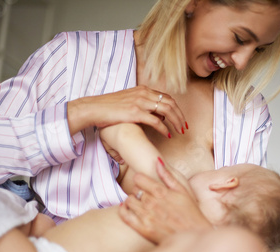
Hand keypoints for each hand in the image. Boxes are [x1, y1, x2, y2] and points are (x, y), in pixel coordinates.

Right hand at [67, 85, 185, 137]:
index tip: (181, 120)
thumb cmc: (110, 108)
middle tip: (185, 127)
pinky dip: (163, 128)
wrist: (94, 108)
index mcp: (143, 90)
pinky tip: (167, 134)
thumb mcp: (130, 102)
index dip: (177, 109)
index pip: (167, 97)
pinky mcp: (135, 113)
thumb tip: (158, 116)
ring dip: (176, 122)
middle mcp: (144, 94)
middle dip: (180, 116)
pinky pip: (155, 121)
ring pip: (166, 111)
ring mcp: (140, 102)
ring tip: (180, 131)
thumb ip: (145, 106)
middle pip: (170, 103)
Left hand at [119, 160, 212, 243]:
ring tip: (141, 204)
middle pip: (134, 190)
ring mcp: (146, 216)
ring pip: (129, 201)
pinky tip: (128, 210)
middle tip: (146, 196)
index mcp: (161, 191)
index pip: (139, 179)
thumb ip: (168, 176)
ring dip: (133, 201)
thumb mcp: (183, 191)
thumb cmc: (191, 213)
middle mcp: (152, 202)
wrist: (193, 237)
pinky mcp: (143, 229)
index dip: (141, 180)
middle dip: (139, 191)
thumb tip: (157, 161)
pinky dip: (123, 210)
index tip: (144, 183)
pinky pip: (125, 216)